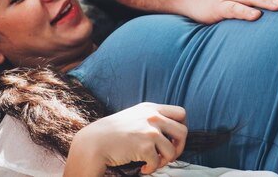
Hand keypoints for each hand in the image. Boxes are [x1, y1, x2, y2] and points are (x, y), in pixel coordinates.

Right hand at [67, 102, 186, 175]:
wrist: (94, 142)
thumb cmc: (113, 133)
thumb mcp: (135, 116)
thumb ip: (152, 118)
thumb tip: (171, 134)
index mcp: (151, 108)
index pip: (181, 113)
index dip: (182, 127)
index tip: (173, 139)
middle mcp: (153, 116)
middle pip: (183, 131)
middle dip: (180, 147)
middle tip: (169, 155)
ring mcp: (149, 130)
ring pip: (173, 150)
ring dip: (165, 161)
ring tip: (153, 163)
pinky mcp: (145, 145)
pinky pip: (157, 162)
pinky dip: (151, 169)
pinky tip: (142, 169)